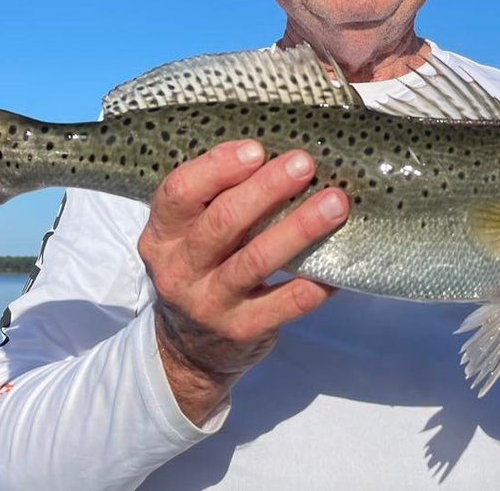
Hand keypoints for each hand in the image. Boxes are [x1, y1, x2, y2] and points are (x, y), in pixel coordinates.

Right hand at [138, 138, 348, 423]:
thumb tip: (278, 155)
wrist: (189, 351)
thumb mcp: (189, 236)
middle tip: (304, 164)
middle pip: (222, 222)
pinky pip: (284, 303)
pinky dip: (314, 281)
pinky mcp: (241, 331)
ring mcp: (209, 304)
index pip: (179, 193)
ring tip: (334, 203)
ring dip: (299, 228)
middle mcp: (179, 269)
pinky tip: (338, 264)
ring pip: (256, 260)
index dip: (217, 167)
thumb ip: (217, 200)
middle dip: (266, 189)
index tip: (257, 149)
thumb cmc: (200, 269)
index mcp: (162, 235)